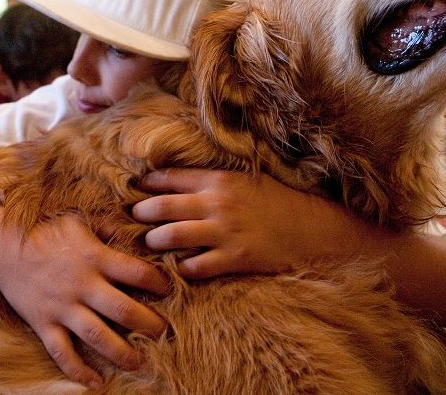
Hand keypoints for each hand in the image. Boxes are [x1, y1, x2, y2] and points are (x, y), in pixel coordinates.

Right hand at [0, 214, 168, 386]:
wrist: (1, 246)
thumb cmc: (45, 230)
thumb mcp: (80, 220)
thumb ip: (110, 227)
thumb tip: (140, 229)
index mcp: (95, 257)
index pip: (137, 273)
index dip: (159, 283)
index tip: (170, 290)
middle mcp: (82, 285)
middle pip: (124, 310)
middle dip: (150, 324)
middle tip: (166, 334)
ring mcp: (62, 307)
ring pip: (98, 336)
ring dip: (123, 353)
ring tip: (142, 363)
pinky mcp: (44, 324)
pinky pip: (63, 353)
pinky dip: (79, 371)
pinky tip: (96, 382)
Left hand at [132, 169, 348, 278]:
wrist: (310, 229)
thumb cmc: (277, 202)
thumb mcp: (245, 180)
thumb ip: (213, 180)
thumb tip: (179, 180)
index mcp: (219, 180)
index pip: (171, 178)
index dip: (149, 183)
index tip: (137, 188)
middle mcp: (217, 203)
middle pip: (163, 206)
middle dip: (142, 212)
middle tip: (135, 216)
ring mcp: (224, 232)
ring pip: (172, 236)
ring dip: (155, 240)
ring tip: (150, 242)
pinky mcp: (234, 258)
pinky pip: (195, 266)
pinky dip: (183, 267)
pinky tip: (179, 267)